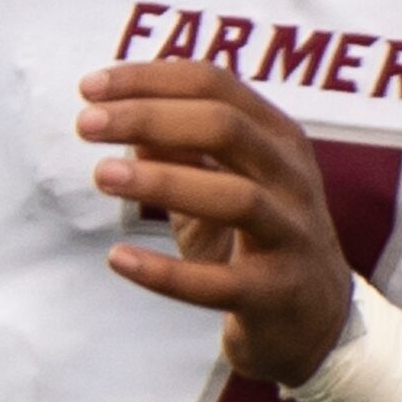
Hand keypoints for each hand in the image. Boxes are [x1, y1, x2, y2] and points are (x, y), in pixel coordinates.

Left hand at [80, 59, 353, 385]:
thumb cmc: (255, 238)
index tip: (91, 87)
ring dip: (163, 181)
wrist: (315, 321)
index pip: (215, 85)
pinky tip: (118, 259)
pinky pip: (219, 284)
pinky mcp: (274, 294)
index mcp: (279, 137)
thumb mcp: (221, 182)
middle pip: (226, 128)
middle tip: (86, 124)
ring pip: (235, 197)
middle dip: (150, 117)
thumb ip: (178, 147)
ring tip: (102, 175)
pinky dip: (166, 272)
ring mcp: (291, 236)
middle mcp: (293, 178)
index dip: (149, 80)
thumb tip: (117, 111)